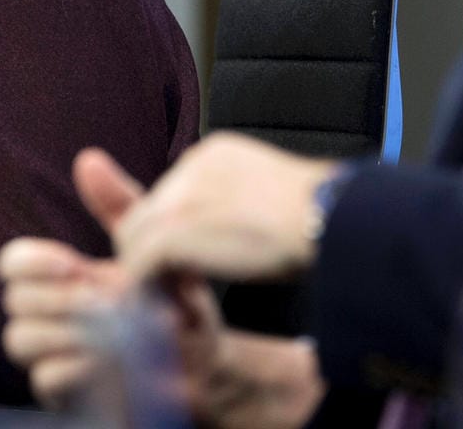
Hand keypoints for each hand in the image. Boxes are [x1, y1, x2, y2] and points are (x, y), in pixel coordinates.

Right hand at [0, 149, 225, 411]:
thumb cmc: (172, 300)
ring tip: (113, 330)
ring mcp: (50, 354)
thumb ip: (118, 205)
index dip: (32, 261)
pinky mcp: (60, 393)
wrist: (200, 358)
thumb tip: (88, 158)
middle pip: (15, 300)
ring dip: (68, 332)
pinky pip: (45, 378)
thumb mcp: (153, 248)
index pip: (13, 263)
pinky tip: (110, 359)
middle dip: (61, 298)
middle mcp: (46, 314)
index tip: (72, 261)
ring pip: (22, 338)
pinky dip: (77, 366)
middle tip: (105, 302)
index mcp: (59, 278)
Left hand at [111, 133, 336, 282]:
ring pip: (135, 237)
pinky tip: (175, 308)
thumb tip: (236, 229)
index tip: (192, 261)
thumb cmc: (319, 215)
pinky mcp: (174, 231)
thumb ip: (239, 203)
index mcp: (213, 155)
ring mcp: (178, 199)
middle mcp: (189, 169)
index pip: (172, 194)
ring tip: (176, 301)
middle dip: (155, 251)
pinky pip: (141, 264)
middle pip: (147, 212)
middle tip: (178, 285)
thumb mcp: (269, 196)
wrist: (328, 216)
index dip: (177, 232)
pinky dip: (150, 290)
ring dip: (149, 272)